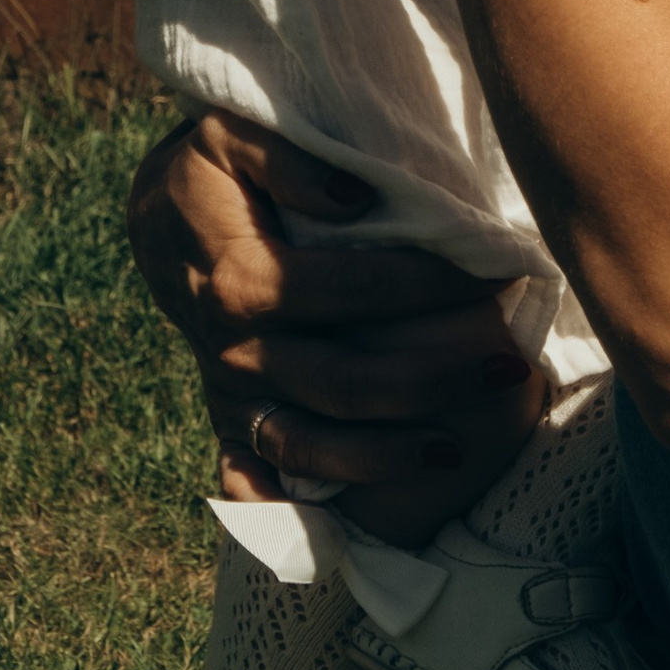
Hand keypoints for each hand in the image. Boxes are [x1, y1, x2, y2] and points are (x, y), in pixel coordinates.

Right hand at [127, 111, 532, 497]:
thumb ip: (291, 160)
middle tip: (511, 367)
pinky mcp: (229, 419)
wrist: (158, 221)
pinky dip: (294, 511)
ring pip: (310, 446)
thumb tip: (356, 197)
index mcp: (240, 281)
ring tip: (458, 448)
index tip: (497, 274)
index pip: (355, 291)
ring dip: (386, 456)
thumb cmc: (212, 174)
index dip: (431, 285)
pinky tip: (347, 533)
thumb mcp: (233, 136)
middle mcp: (234, 351)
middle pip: (344, 381)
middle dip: (433, 379)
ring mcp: (231, 394)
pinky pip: (261, 477)